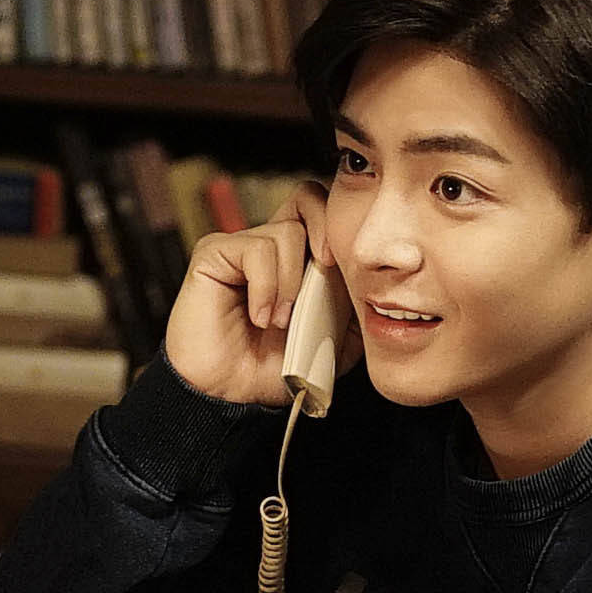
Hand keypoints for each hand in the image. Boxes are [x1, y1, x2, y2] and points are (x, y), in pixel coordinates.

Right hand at [161, 195, 357, 407]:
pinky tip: (260, 316)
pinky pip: (256, 251)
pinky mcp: (214, 254)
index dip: (340, 226)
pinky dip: (266, 288)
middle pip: (307, 197)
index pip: (324, 210)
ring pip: (286, 233)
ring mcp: (240, 247)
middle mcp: (269, 245)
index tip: (345, 267)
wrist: (232, 395)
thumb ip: (356, 309)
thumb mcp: (336, 341)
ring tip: (281, 320)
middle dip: (326, 232)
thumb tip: (377, 283)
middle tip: (327, 270)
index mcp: (298, 258)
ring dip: (291, 283)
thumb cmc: (274, 368)